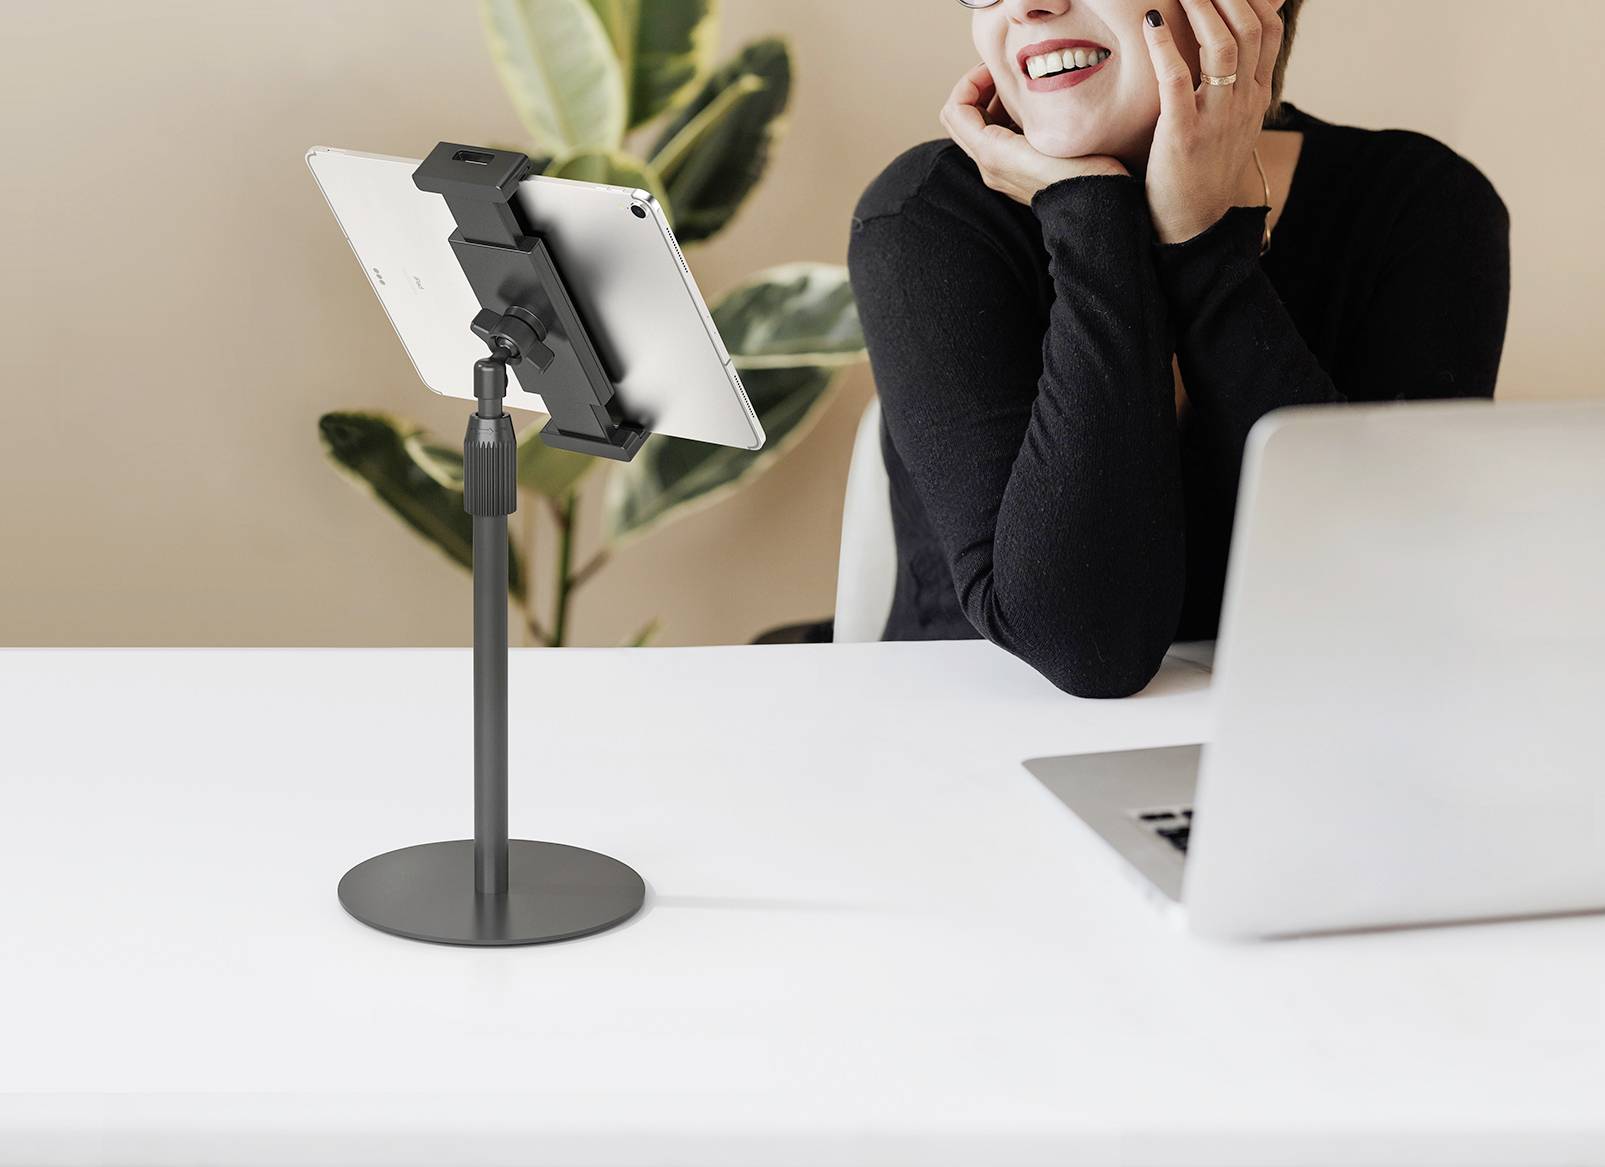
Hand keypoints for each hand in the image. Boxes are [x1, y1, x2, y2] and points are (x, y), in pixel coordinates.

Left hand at [941, 64, 1127, 205]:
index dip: (970, 82)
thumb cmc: (1079, 172)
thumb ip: (1019, 109)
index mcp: (990, 153)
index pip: (955, 109)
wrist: (1096, 210)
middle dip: (977, 90)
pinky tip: (1031, 110)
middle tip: (1004, 75)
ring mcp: (999, 172)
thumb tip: (1007, 83)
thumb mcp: (1046, 134)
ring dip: (991, 103)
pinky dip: (1004, 118)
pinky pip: (995, 139)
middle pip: (961, 119)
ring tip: (1020, 90)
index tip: (997, 69)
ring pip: (977, 128)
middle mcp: (988, 165)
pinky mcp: (1014, 173)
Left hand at [1141, 0, 1285, 243]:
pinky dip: (1163, 46)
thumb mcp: (1233, 122)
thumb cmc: (1204, 168)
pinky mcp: (1182, 134)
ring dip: (1200, 10)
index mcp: (1257, 96)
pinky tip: (1149, 25)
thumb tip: (1234, 43)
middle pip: (1248, 29)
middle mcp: (1243, 102)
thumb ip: (1238, 82)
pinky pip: (1176, 80)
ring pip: (1221, 48)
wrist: (1193, 224)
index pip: (1269, 31)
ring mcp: (1216, 118)